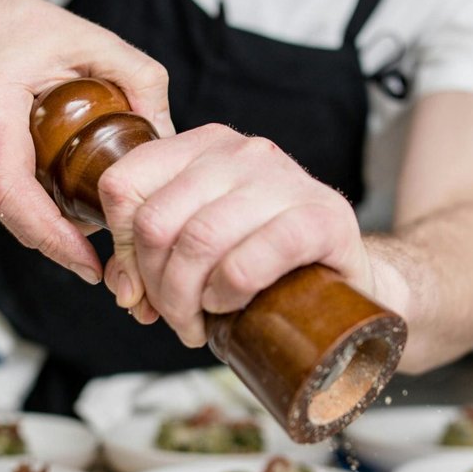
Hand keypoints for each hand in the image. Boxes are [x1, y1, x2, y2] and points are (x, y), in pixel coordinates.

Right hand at [0, 0, 173, 282]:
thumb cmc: (26, 27)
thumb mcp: (93, 40)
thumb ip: (140, 80)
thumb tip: (169, 137)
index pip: (13, 193)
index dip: (53, 238)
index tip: (92, 265)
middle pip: (15, 213)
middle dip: (65, 241)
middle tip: (119, 256)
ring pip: (12, 212)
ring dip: (56, 226)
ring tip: (106, 226)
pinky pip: (8, 200)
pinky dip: (43, 208)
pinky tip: (78, 201)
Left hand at [96, 124, 372, 345]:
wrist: (350, 277)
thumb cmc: (266, 263)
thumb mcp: (198, 245)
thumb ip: (150, 254)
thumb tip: (122, 288)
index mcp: (203, 147)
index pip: (124, 184)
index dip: (121, 247)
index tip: (137, 287)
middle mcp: (242, 151)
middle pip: (157, 220)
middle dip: (155, 285)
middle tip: (174, 317)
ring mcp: (285, 179)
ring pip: (199, 240)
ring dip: (187, 299)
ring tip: (197, 324)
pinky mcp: (323, 217)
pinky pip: (249, 259)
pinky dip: (228, 293)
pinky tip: (230, 306)